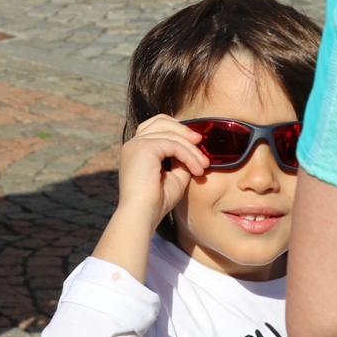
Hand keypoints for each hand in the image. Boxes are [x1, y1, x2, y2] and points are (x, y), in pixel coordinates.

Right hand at [115, 114, 208, 230]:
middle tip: (202, 144)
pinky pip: (173, 145)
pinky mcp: (144, 148)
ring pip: (170, 133)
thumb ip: (182, 161)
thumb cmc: (156, 202)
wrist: (142, 215)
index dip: (178, 130)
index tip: (197, 144)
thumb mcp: (174, 177)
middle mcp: (133, 144)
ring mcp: (136, 144)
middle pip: (161, 121)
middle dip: (184, 130)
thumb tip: (195, 151)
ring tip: (203, 164)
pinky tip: (197, 170)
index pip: (157, 127)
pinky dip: (188, 156)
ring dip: (191, 148)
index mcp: (137, 150)